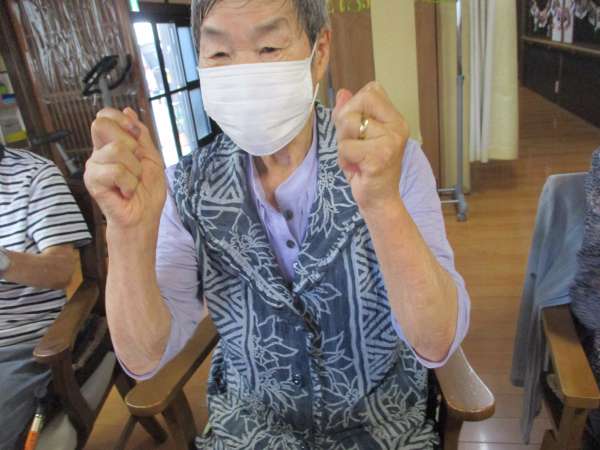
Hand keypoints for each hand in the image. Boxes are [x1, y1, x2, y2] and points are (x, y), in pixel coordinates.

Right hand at [84, 107, 165, 231]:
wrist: (144, 217)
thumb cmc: (147, 192)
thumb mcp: (151, 157)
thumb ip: (141, 134)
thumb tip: (128, 110)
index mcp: (111, 144)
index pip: (105, 116)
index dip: (122, 121)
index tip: (136, 136)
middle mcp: (98, 153)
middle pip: (101, 124)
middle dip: (128, 143)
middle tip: (135, 164)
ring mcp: (93, 166)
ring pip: (115, 149)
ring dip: (134, 169)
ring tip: (133, 183)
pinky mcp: (92, 181)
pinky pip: (115, 170)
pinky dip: (129, 182)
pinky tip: (127, 191)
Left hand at [333, 82, 408, 212]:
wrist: (379, 200)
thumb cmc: (367, 168)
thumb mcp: (356, 137)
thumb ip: (350, 113)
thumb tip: (343, 93)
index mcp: (395, 119)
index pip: (371, 90)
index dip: (355, 106)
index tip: (358, 129)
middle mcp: (397, 126)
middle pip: (358, 102)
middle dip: (345, 123)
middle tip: (354, 145)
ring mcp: (390, 141)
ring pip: (349, 124)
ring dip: (343, 143)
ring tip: (355, 157)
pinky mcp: (378, 157)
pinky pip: (346, 147)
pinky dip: (344, 159)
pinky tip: (355, 168)